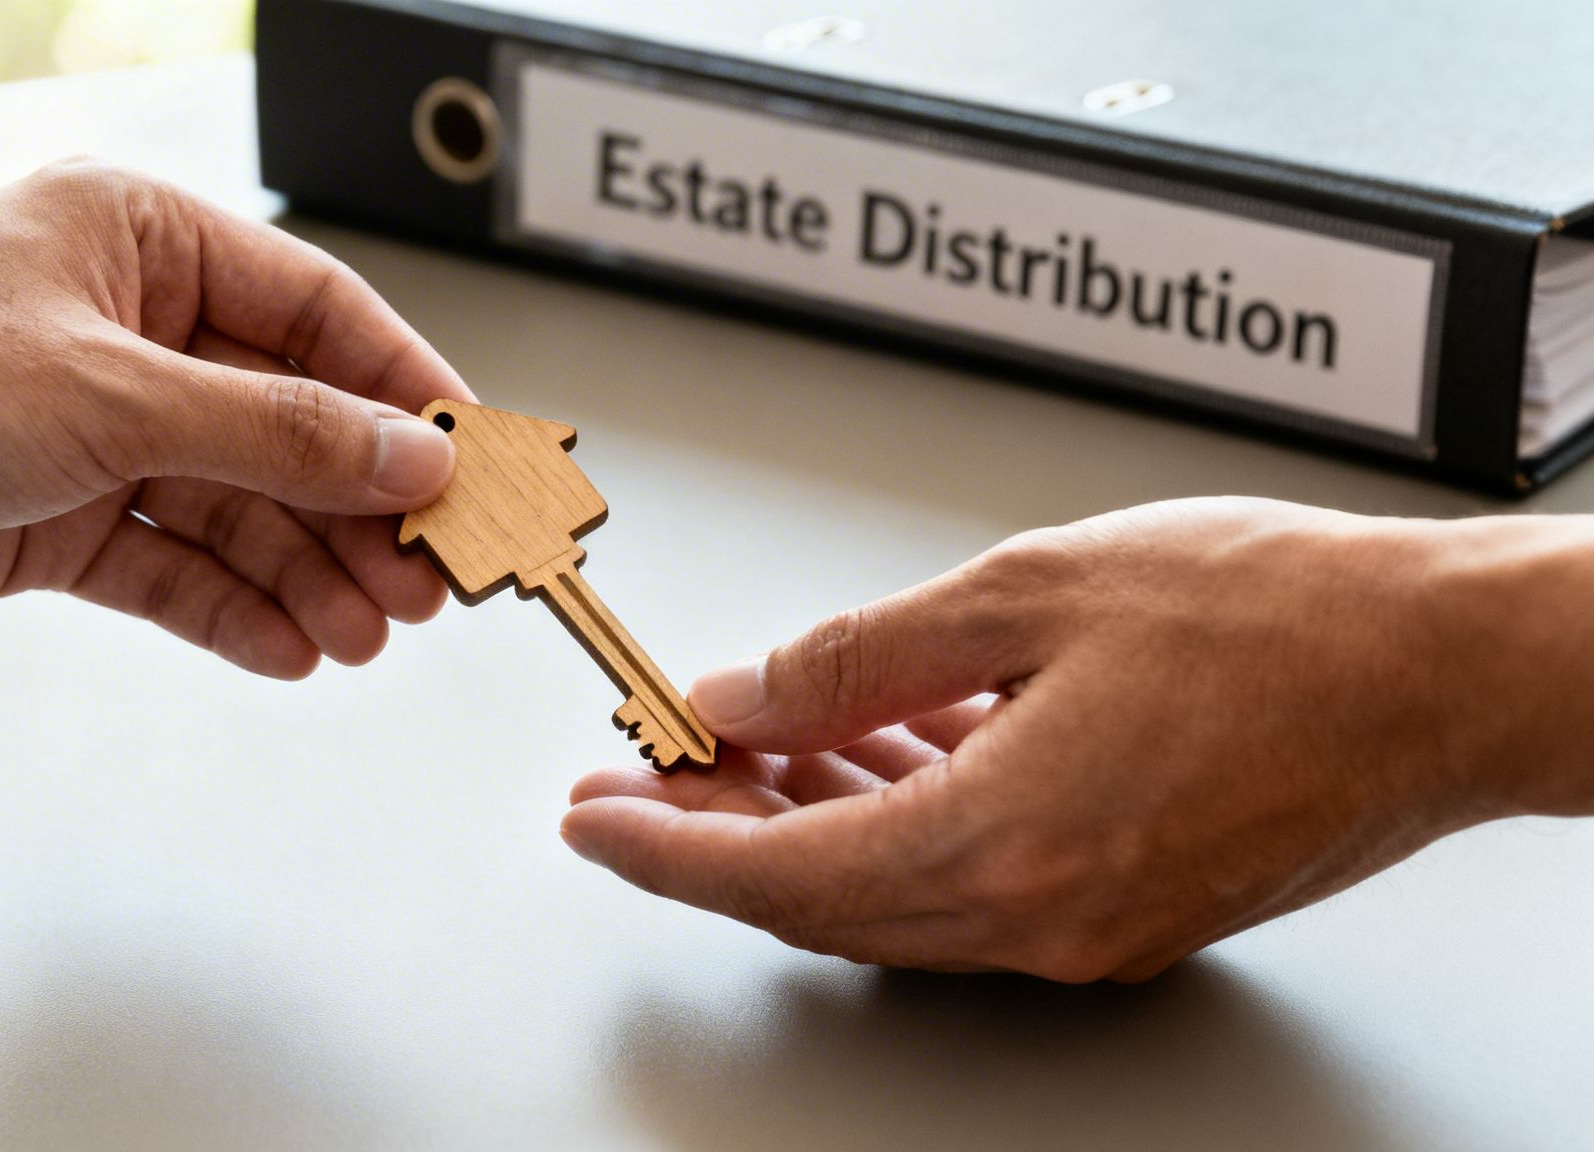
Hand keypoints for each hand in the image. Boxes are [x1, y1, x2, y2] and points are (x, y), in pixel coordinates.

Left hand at [0, 161, 472, 676]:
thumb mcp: (112, 394)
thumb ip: (274, 433)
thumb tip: (406, 456)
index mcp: (144, 246)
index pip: (318, 315)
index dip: (404, 391)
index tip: (473, 459)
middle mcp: (130, 335)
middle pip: (290, 424)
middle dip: (361, 507)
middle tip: (432, 576)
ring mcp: (98, 434)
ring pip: (241, 509)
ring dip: (308, 573)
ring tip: (368, 632)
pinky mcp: (61, 521)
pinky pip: (176, 569)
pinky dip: (233, 610)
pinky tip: (292, 648)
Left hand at [563, 498, 1593, 980]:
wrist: (1448, 670)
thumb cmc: (1280, 616)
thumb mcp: (1031, 591)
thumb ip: (858, 656)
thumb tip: (741, 696)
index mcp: (1007, 843)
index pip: (778, 876)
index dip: (665, 848)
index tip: (589, 819)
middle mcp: (1043, 916)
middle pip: (823, 896)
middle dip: (716, 834)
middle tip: (642, 772)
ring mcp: (1090, 926)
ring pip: (893, 891)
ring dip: (804, 823)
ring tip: (737, 749)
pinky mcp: (1128, 906)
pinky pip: (969, 877)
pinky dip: (899, 817)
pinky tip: (873, 743)